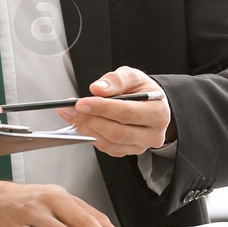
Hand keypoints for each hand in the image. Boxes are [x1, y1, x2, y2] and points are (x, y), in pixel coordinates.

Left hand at [58, 66, 173, 156]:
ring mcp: (141, 145)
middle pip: (117, 132)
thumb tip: (98, 89)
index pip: (126, 113)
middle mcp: (152, 133)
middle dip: (89, 120)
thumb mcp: (132, 76)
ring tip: (71, 114)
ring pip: (110, 142)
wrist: (151, 104)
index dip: (101, 108)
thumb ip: (115, 80)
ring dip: (86, 129)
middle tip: (70, 109)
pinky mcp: (129, 151)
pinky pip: (108, 148)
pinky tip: (81, 123)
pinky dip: (91, 136)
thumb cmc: (143, 90)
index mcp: (157, 112)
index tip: (81, 103)